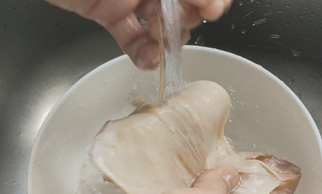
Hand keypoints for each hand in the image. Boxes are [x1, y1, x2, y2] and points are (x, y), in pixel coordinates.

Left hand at [45, 0, 231, 68]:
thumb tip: (213, 2)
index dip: (208, 1)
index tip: (212, 11)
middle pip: (182, 6)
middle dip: (184, 21)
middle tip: (176, 28)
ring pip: (159, 24)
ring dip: (164, 41)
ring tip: (160, 46)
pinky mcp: (107, 12)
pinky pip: (131, 36)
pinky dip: (141, 51)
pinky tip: (147, 59)